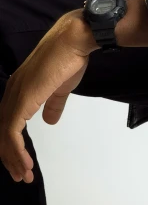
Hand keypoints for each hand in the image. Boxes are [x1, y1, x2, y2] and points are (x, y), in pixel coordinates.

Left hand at [0, 11, 95, 183]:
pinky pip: (12, 132)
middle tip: (21, 175)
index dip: (13, 144)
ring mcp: (16, 94)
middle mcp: (12, 90)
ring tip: (23, 174)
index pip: (8, 121)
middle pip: (2, 131)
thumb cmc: (70, 57)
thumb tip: (49, 120)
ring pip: (4, 135)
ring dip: (13, 158)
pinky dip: (16, 150)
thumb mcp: (61, 87)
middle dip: (10, 157)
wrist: (74, 39)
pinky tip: (25, 162)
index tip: (24, 162)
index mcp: (20, 87)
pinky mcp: (23, 100)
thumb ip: (53, 104)